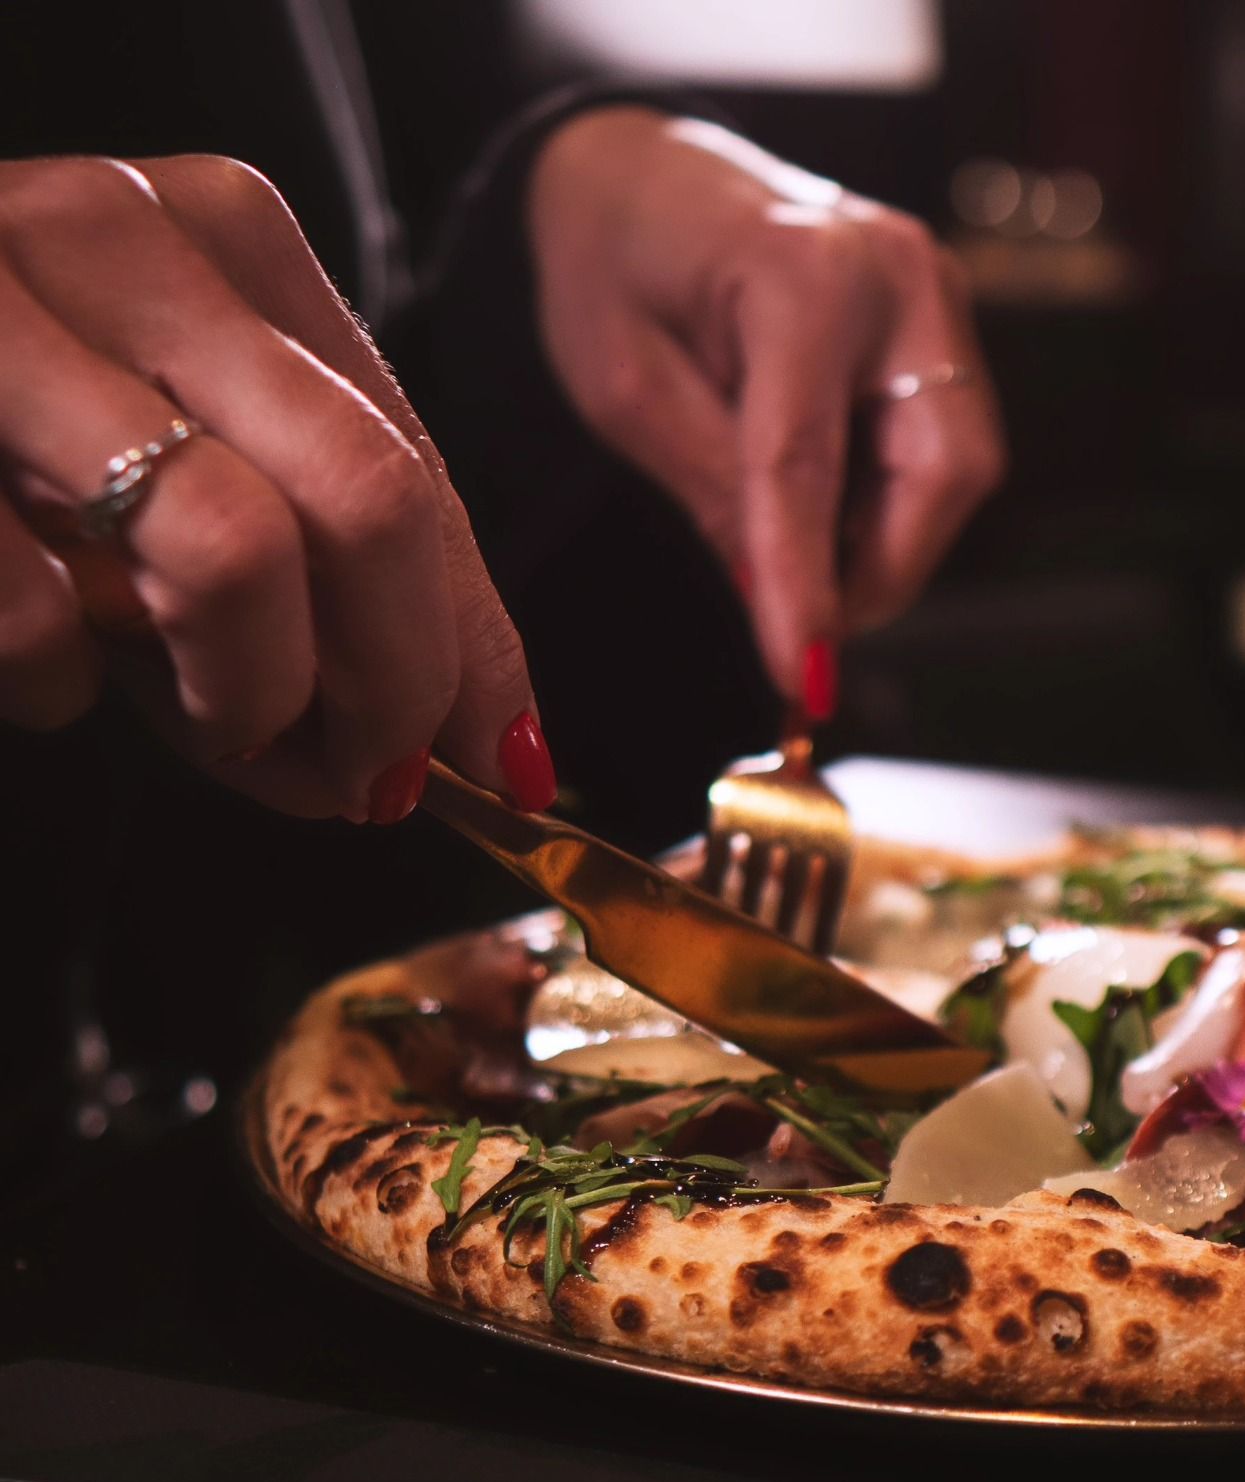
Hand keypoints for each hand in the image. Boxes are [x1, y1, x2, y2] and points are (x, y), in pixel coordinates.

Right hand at [0, 155, 553, 820]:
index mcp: (226, 239)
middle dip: (392, 685)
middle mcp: (118, 238)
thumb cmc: (17, 450)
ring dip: (241, 699)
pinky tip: (44, 668)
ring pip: (227, 550)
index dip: (473, 645)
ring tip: (203, 724)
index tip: (497, 766)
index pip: (416, 468)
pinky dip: (62, 690)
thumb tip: (488, 745)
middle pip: (364, 498)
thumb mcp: (195, 466)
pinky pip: (41, 619)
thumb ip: (329, 567)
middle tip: (364, 781)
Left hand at [527, 109, 1006, 709]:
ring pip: (958, 465)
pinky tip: (827, 515)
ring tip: (801, 561)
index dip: (804, 583)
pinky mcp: (938, 321)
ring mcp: (931, 291)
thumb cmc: (615, 271)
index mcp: (797, 274)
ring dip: (889, 542)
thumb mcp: (627, 393)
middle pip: (941, 469)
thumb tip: (784, 608)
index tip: (798, 674)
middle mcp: (894, 275)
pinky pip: (944, 443)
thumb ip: (714, 494)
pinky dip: (891, 504)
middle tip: (804, 627)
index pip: (807, 464)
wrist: (641, 178)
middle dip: (882, 570)